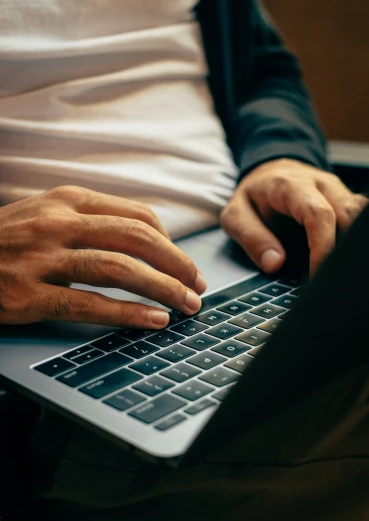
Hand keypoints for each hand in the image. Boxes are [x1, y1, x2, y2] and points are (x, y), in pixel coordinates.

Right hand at [0, 186, 206, 326]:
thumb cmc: (3, 240)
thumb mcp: (44, 214)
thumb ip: (89, 221)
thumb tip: (145, 241)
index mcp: (67, 199)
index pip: (137, 214)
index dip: (171, 242)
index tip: (186, 264)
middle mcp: (58, 222)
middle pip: (136, 238)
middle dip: (177, 265)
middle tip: (198, 287)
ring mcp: (41, 258)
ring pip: (119, 268)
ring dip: (162, 289)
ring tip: (186, 306)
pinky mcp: (27, 295)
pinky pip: (89, 304)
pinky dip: (127, 313)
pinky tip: (152, 321)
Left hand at [220, 158, 367, 273]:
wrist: (270, 170)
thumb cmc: (254, 195)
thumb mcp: (235, 214)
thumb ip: (251, 237)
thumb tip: (275, 262)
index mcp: (292, 185)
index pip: (319, 214)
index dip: (323, 246)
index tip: (318, 274)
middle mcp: (322, 184)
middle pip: (351, 214)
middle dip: (347, 250)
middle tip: (336, 280)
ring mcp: (339, 191)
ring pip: (364, 215)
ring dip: (359, 244)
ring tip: (349, 274)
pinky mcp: (348, 200)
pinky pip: (366, 217)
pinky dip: (364, 238)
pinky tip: (355, 261)